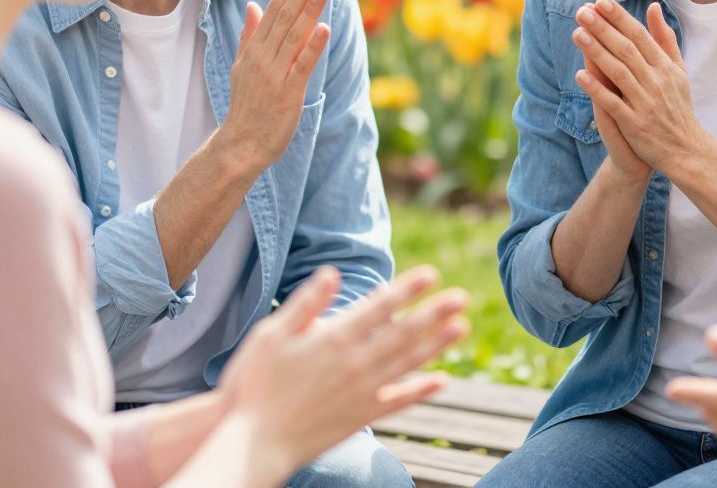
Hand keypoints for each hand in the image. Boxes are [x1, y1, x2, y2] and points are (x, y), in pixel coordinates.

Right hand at [217, 0, 330, 176]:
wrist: (242, 145)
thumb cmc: (246, 106)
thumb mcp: (242, 67)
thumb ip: (249, 36)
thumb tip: (254, 6)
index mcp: (253, 50)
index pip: (272, 12)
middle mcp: (263, 59)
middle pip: (284, 18)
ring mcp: (275, 75)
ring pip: (294, 36)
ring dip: (309, 11)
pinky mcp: (288, 93)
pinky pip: (302, 66)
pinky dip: (313, 47)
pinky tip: (324, 29)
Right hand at [220, 265, 469, 478]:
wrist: (254, 444)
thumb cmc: (255, 385)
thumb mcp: (271, 335)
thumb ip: (306, 304)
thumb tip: (332, 272)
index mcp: (333, 339)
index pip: (379, 307)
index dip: (407, 289)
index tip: (432, 274)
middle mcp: (355, 364)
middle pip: (403, 333)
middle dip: (434, 313)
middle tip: (462, 297)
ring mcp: (361, 392)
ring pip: (407, 363)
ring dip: (437, 345)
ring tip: (462, 328)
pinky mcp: (361, 417)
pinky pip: (399, 401)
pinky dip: (421, 390)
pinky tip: (442, 381)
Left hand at [571, 0, 712, 173]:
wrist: (686, 150)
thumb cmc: (678, 107)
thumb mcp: (678, 70)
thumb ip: (664, 39)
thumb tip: (652, 7)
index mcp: (666, 67)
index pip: (640, 36)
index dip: (620, 18)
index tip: (601, 1)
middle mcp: (657, 82)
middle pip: (626, 50)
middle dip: (603, 29)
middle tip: (581, 11)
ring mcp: (646, 103)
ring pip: (618, 73)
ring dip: (596, 53)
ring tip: (577, 34)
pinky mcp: (635, 124)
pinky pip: (613, 104)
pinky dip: (597, 89)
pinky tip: (580, 75)